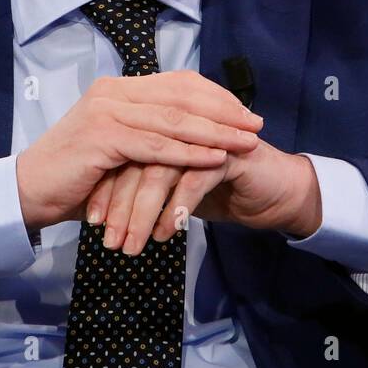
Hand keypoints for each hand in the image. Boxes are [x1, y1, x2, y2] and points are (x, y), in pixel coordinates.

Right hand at [15, 70, 263, 231]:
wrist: (30, 191)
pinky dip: (189, 152)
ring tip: (246, 142)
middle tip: (257, 124)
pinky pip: (156, 145)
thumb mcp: (117, 147)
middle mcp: (113, 92)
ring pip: (174, 120)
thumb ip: (148, 134)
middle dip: (224, 111)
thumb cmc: (76, 175)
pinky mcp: (102, 138)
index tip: (245, 112)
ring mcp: (106, 112)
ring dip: (216, 132)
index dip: (215, 96)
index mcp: (118, 89)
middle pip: (182, 96)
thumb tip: (192, 134)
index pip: (178, 82)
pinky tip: (215, 158)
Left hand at [87, 137, 322, 255]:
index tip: (91, 220)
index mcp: (167, 122)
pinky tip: (164, 233)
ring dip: (142, 212)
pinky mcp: (229, 153)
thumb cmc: (223, 189)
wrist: (276, 194)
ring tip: (130, 245)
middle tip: (108, 239)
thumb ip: (145, 182)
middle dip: (119, 203)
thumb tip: (106, 202)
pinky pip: (192, 181)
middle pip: (137, 157)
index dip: (105, 185)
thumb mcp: (176, 186)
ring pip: (161, 170)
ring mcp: (207, 135)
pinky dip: (174, 210)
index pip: (123, 148)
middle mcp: (183, 123)